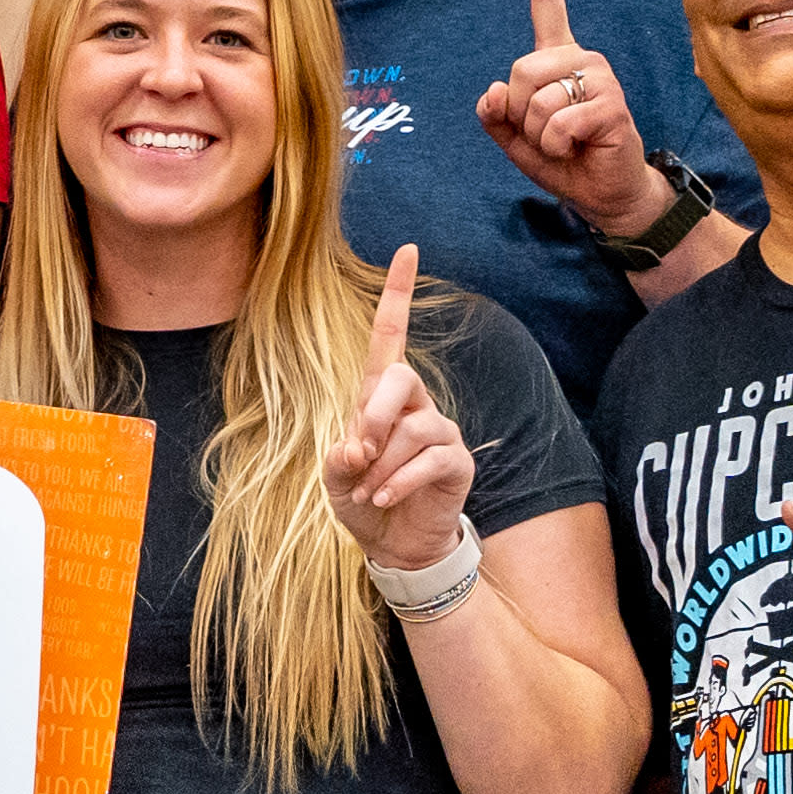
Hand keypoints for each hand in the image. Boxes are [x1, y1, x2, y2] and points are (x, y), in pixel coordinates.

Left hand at [321, 244, 477, 576]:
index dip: (398, 294)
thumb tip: (357, 446)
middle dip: (373, 413)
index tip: (406, 249)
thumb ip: (339, 458)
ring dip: (381, 464)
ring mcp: (440, 431)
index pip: (391, 335)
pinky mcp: (456, 461)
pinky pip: (430, 459)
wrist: (394, 544)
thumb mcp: (336, 478)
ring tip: (370, 490)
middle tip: (358, 452)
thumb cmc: (363, 500)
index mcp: (381, 397)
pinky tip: (384, 499)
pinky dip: (398, 483)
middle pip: (400, 376)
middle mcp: (415, 404)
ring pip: (413, 427)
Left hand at [471, 0, 674, 238]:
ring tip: (564, 141)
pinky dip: (557, 145)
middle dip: (519, 112)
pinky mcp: (612, 104)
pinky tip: (578, 147)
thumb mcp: (514, 138)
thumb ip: (495, 114)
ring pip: (537, 100)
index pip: (548, 5)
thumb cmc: (562, 158)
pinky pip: (559, 122)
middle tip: (545, 132)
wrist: (603, 194)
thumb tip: (494, 89)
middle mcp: (582, 58)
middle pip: (520, 70)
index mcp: (557, 58)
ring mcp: (601, 78)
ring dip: (538, 134)